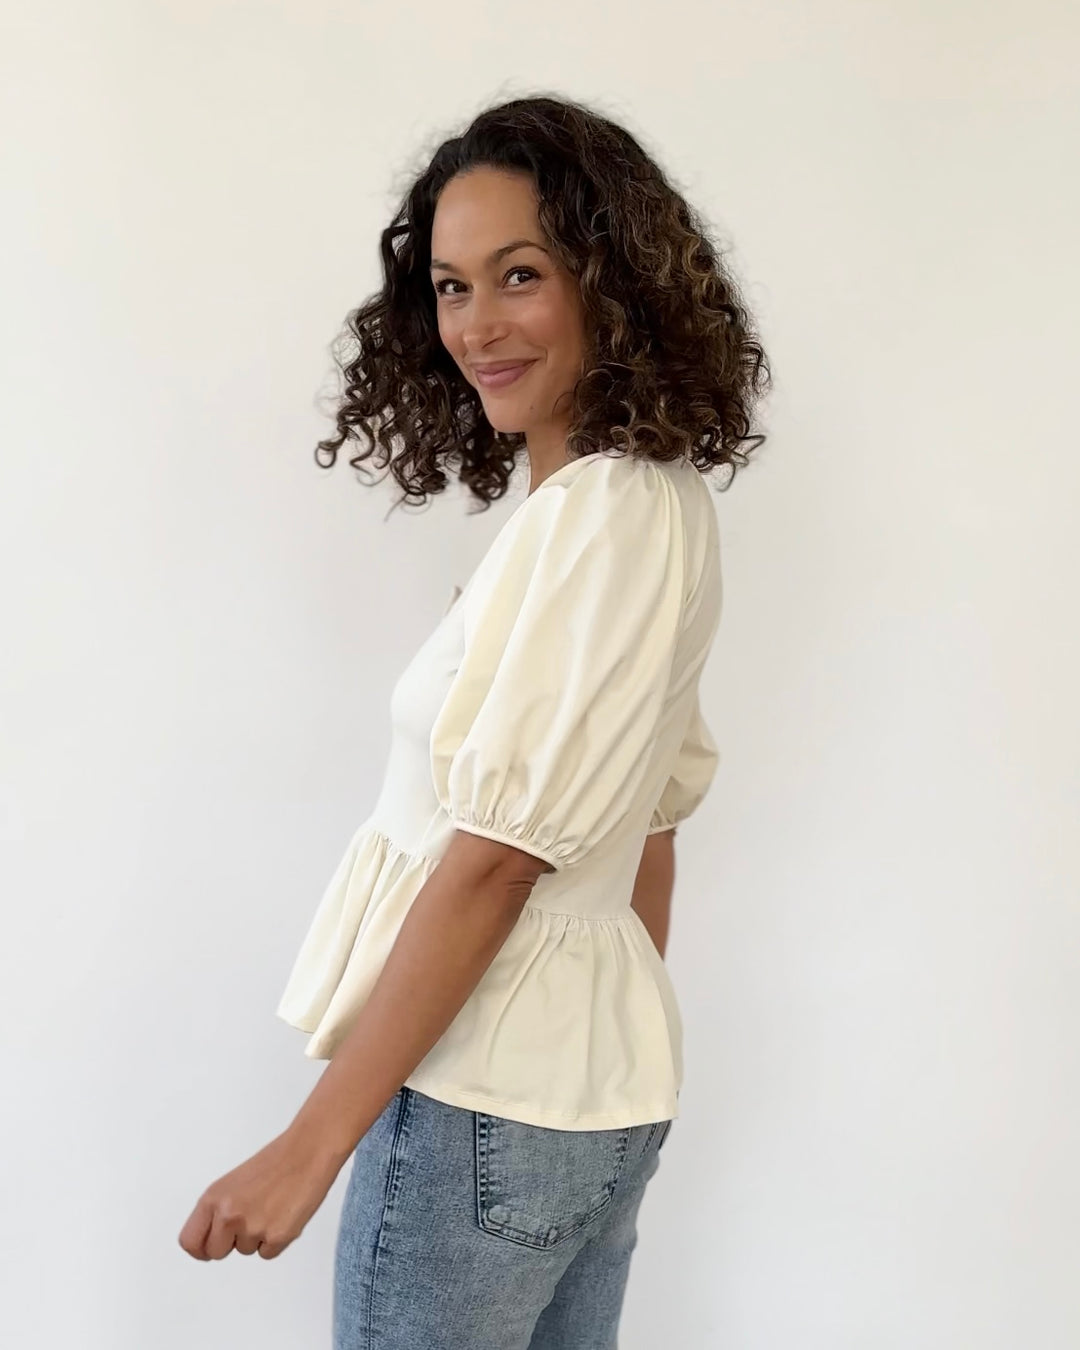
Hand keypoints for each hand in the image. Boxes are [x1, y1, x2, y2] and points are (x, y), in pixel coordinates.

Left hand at [178, 1125, 345, 1260]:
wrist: (308, 1151)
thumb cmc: (275, 1162)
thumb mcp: (233, 1183)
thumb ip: (218, 1210)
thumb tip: (210, 1238)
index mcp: (213, 1198)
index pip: (190, 1241)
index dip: (201, 1247)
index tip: (209, 1246)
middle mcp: (228, 1215)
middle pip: (216, 1252)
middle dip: (230, 1243)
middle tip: (248, 1220)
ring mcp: (252, 1228)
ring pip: (245, 1251)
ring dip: (257, 1237)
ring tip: (271, 1207)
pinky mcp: (277, 1237)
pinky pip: (268, 1253)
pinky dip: (275, 1241)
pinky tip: (283, 1214)